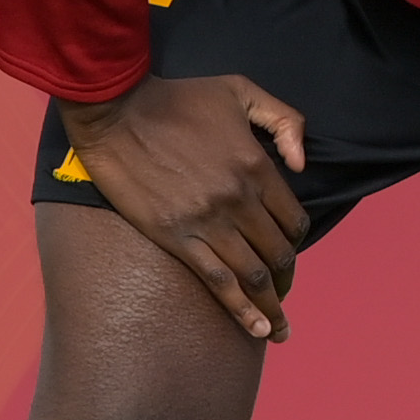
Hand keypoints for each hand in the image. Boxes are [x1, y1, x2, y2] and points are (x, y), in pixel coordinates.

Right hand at [61, 73, 312, 340]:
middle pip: (278, 253)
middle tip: (283, 297)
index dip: (296, 243)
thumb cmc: (177, 97)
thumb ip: (284, 120)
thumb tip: (303, 164)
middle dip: (286, 280)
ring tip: (279, 330)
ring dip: (272, 308)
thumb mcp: (240, 90)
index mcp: (258, 166)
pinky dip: (242, 310)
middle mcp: (240, 199)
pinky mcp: (177, 237)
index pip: (294, 221)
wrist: (117, 108)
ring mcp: (209, 221)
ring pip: (255, 275)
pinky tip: (256, 329)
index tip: (287, 254)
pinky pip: (219, 281)